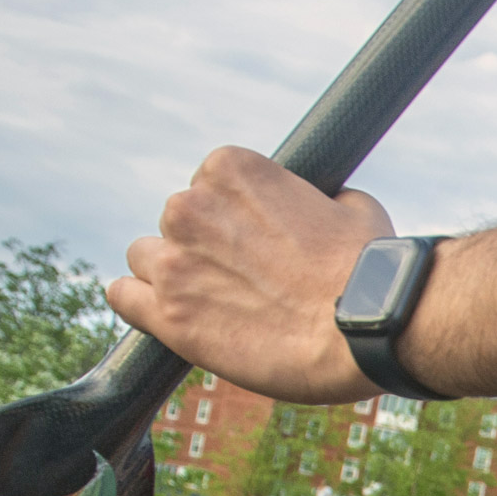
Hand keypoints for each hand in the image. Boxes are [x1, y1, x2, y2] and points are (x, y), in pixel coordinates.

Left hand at [109, 147, 394, 402]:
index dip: (235, 221)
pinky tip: (171, 317)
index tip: (260, 248)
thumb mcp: (354, 207)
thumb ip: (319, 200)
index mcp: (229, 169)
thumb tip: (322, 207)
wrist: (370, 327)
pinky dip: (142, 305)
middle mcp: (189, 206)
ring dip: (175, 276)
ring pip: (147, 259)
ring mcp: (173, 261)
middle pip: (177, 224)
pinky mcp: (169, 316)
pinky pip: (124, 297)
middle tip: (249, 282)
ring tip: (219, 306)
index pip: (207, 188)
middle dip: (207, 250)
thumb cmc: (372, 269)